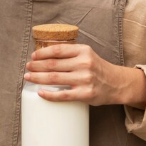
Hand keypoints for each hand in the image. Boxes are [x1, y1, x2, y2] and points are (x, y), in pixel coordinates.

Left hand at [23, 44, 145, 107]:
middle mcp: (84, 63)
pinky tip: (40, 92)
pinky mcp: (85, 94)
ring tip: (28, 77)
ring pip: (54, 78)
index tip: (33, 56)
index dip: (42, 53)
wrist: (117, 83)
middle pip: (53, 64)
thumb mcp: (87, 55)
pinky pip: (62, 95)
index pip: (57, 50)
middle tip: (27, 67)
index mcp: (83, 51)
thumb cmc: (97, 69)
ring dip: (37, 78)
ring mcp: (85, 79)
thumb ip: (70, 54)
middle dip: (36, 66)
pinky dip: (49, 94)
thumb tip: (44, 55)